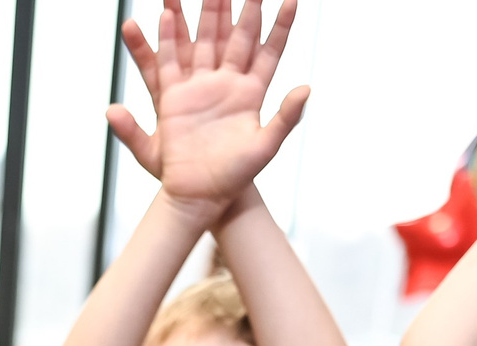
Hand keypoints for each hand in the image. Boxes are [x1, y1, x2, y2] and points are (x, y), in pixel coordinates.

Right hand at [110, 0, 309, 224]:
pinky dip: (169, 40)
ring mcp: (200, 88)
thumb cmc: (236, 176)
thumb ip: (285, 117)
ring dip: (206, 13)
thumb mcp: (266, 147)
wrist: (200, 196)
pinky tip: (168, 17)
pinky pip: (170, 63)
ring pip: (204, 41)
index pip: (270, 50)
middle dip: (241, 5)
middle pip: (236, 35)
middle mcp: (226, 84)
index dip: (281, 25)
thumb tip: (307, 88)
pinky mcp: (174, 99)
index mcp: (252, 93)